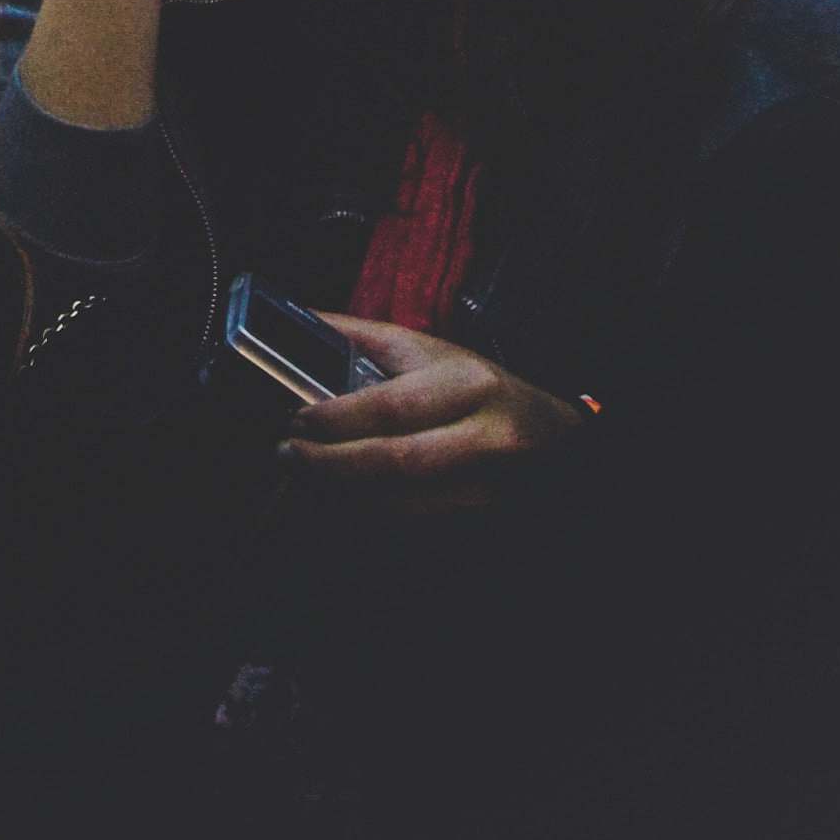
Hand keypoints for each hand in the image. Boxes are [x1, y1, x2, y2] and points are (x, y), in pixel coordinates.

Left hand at [278, 315, 588, 506]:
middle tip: (290, 454)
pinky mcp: (479, 512)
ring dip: (344, 492)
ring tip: (305, 474)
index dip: (338, 419)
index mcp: (466, 385)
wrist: (550, 434)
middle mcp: (482, 435)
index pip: (393, 406)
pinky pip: (414, 519)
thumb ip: (363, 336)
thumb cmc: (480, 387)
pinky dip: (371, 510)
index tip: (296, 421)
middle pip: (396, 460)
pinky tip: (341, 495)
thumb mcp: (429, 350)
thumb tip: (301, 320)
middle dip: (332, 463)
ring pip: (403, 500)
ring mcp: (486, 483)